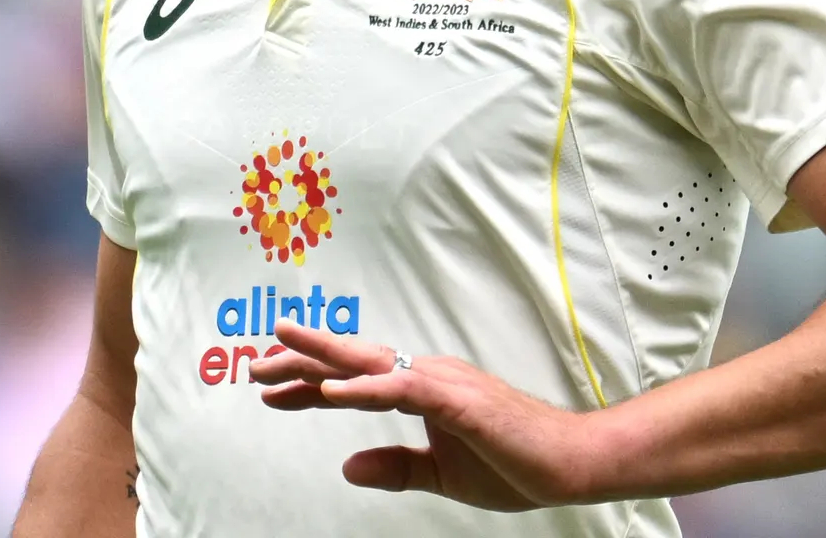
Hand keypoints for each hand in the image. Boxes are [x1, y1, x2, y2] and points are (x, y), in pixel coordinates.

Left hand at [249, 320, 596, 512]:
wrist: (571, 463)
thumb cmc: (512, 462)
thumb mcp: (441, 474)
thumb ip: (395, 467)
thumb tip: (346, 467)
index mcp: (419, 388)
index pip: (352, 381)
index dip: (309, 383)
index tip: (269, 388)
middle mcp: (424, 375)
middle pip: (351, 362)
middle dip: (300, 360)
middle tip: (254, 365)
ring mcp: (440, 382)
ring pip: (369, 363)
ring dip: (322, 357)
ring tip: (279, 352)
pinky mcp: (458, 401)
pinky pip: (403, 390)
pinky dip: (366, 389)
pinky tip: (334, 392)